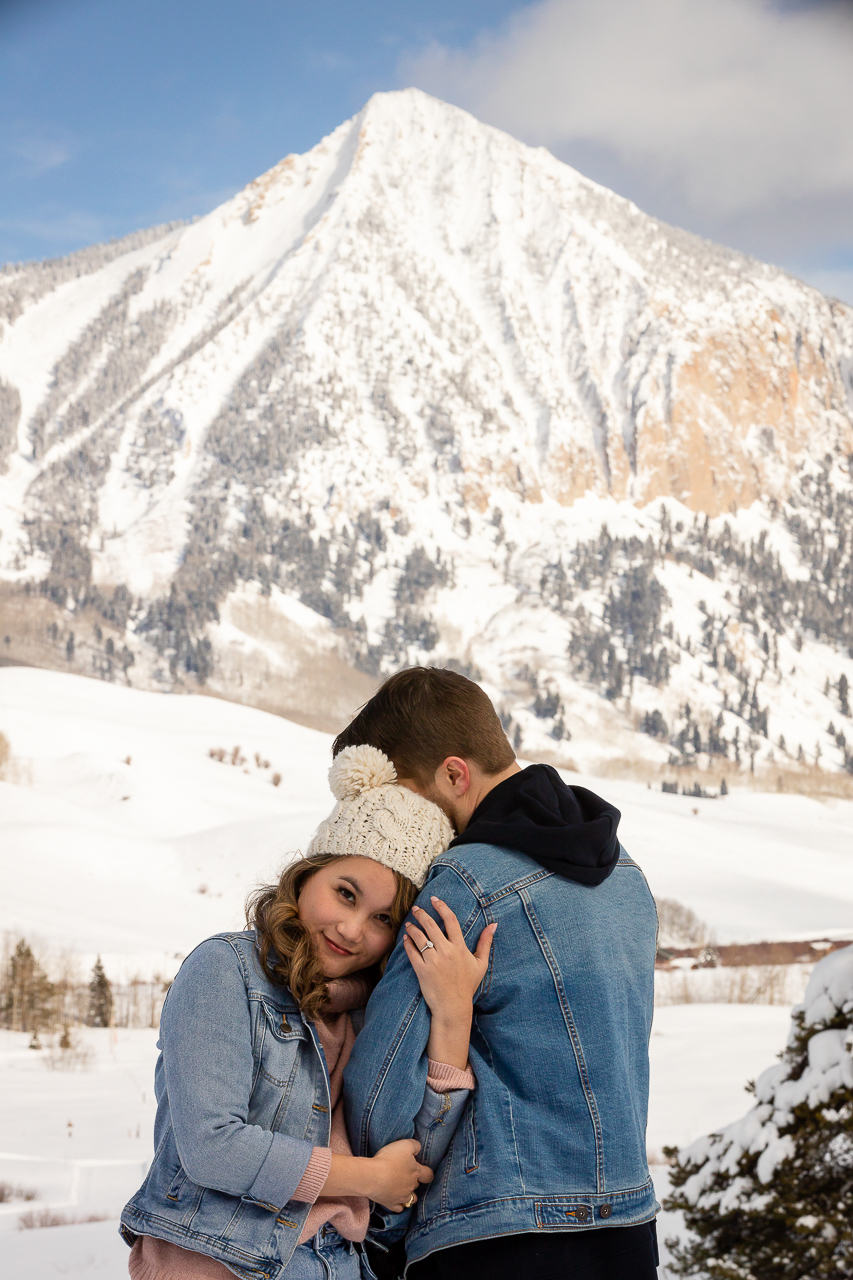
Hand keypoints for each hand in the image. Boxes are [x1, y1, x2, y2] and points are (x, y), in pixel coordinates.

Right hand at [368, 1138, 433, 1211]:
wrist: (372, 1175)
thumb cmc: (389, 1158)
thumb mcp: (405, 1145)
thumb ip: (415, 1146)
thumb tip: (418, 1149)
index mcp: (416, 1172)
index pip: (428, 1175)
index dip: (427, 1173)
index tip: (424, 1171)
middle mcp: (411, 1186)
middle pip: (417, 1185)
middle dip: (413, 1180)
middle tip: (403, 1174)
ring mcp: (402, 1197)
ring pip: (411, 1199)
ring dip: (408, 1195)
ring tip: (401, 1189)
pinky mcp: (391, 1204)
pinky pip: (399, 1208)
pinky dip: (398, 1205)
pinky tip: (395, 1200)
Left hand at [403, 898, 495, 1019]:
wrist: (453, 1006)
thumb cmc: (467, 985)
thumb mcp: (480, 963)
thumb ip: (485, 942)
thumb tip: (493, 925)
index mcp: (460, 948)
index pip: (450, 920)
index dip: (442, 907)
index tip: (434, 899)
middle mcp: (446, 952)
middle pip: (431, 925)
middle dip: (421, 914)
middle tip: (416, 908)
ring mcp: (433, 961)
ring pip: (419, 937)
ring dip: (412, 927)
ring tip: (409, 924)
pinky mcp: (422, 970)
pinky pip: (412, 952)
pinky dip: (407, 943)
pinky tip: (406, 938)